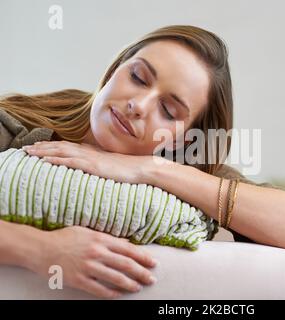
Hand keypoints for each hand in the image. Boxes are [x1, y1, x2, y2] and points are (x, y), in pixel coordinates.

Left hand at [21, 140, 171, 183]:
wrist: (142, 168)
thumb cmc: (130, 169)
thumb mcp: (112, 165)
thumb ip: (101, 164)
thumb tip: (94, 167)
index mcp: (94, 152)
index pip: (69, 146)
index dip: (53, 146)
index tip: (39, 146)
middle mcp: (90, 152)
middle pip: (61, 146)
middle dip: (42, 147)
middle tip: (26, 148)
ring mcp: (91, 158)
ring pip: (62, 152)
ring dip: (44, 151)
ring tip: (29, 153)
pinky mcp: (94, 166)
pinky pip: (71, 161)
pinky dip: (57, 159)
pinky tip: (45, 160)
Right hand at [32, 226, 158, 298]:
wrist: (41, 248)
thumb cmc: (65, 238)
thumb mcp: (88, 232)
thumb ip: (108, 238)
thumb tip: (126, 242)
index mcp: (101, 239)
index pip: (128, 249)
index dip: (143, 257)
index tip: (153, 262)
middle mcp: (97, 252)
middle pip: (126, 264)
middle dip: (142, 272)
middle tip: (151, 278)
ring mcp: (88, 267)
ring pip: (115, 278)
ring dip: (130, 284)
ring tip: (139, 287)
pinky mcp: (78, 280)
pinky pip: (99, 289)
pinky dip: (111, 293)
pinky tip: (119, 295)